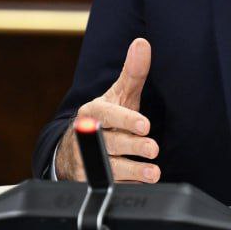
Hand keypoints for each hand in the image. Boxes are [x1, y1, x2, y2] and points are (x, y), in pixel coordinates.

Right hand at [54, 38, 159, 182]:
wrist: (77, 149)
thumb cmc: (107, 118)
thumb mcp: (119, 95)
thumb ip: (133, 73)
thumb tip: (142, 43)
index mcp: (93, 112)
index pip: (108, 115)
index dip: (125, 120)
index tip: (144, 125)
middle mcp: (87, 136)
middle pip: (110, 143)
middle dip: (132, 146)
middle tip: (153, 149)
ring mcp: (87, 161)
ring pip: (110, 168)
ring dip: (133, 171)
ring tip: (153, 172)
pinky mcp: (89, 181)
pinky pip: (110, 185)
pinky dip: (127, 185)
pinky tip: (142, 183)